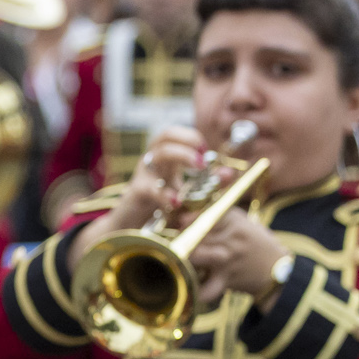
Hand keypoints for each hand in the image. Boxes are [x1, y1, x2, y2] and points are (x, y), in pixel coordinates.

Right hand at [71, 127, 207, 259]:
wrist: (129, 226)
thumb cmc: (158, 206)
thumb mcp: (185, 192)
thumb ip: (208, 183)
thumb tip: (229, 172)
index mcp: (161, 158)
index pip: (172, 132)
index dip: (191, 136)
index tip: (205, 149)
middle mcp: (151, 161)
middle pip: (165, 134)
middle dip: (189, 140)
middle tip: (204, 157)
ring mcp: (143, 175)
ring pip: (160, 153)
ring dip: (183, 155)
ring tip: (201, 167)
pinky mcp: (137, 193)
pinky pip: (151, 188)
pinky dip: (166, 194)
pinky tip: (177, 202)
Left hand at [187, 210, 291, 308]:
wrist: (278, 271)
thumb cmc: (256, 243)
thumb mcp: (243, 221)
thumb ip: (219, 214)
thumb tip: (186, 212)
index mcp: (234, 221)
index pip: (202, 215)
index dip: (186, 219)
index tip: (181, 223)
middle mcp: (230, 238)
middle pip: (193, 234)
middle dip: (180, 237)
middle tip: (178, 240)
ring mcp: (226, 259)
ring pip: (193, 256)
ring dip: (183, 256)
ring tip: (181, 256)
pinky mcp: (226, 279)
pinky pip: (205, 287)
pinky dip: (195, 288)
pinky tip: (189, 283)